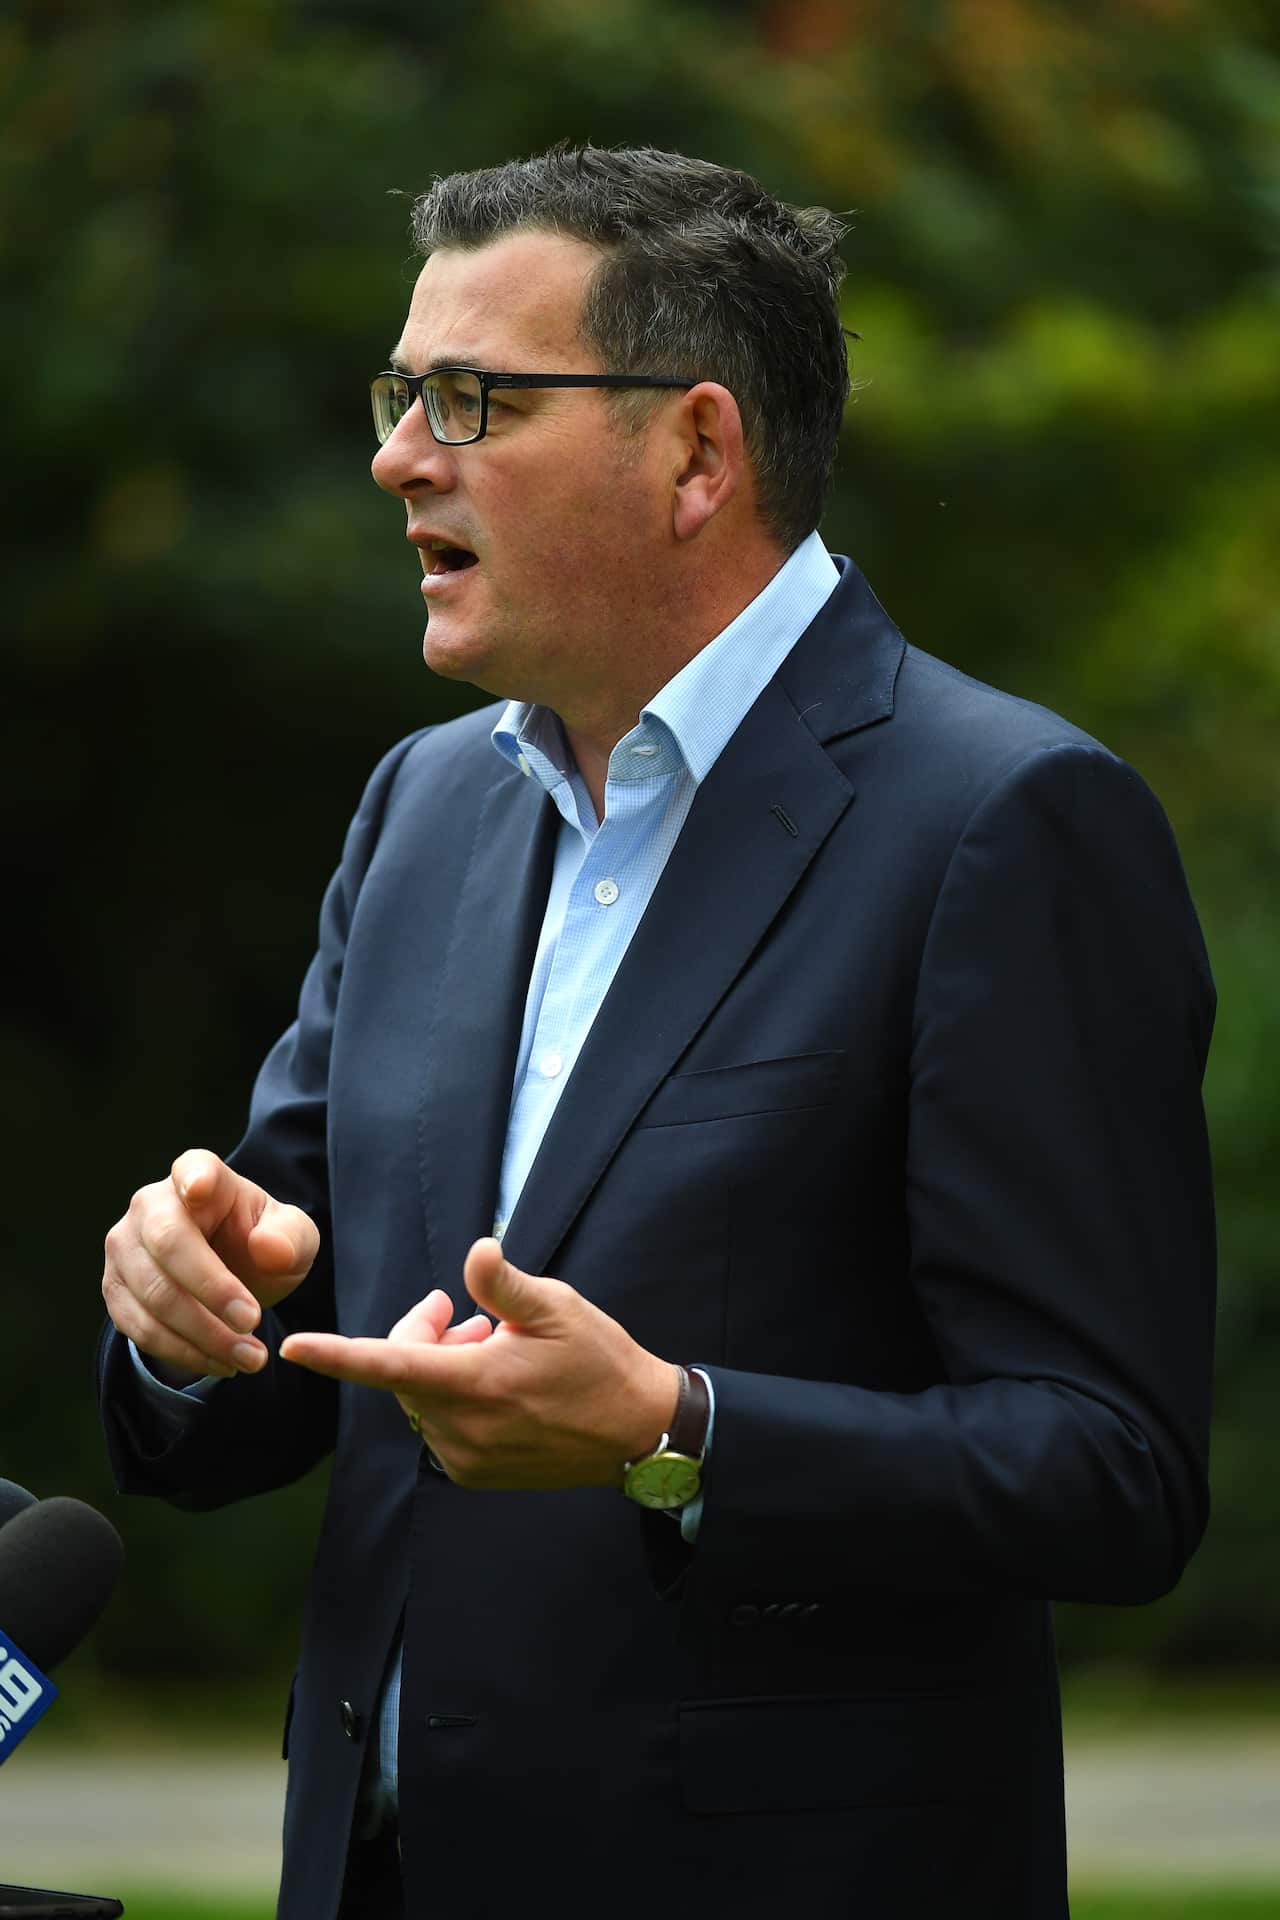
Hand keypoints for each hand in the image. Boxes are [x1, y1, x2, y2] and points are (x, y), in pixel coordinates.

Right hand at [102, 1149, 320, 1380]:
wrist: (232, 1277)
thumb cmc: (262, 1244)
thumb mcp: (293, 1239)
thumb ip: (290, 1237)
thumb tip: (268, 1248)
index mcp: (201, 1175)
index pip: (194, 1169)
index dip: (195, 1178)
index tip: (201, 1188)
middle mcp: (151, 1204)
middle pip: (169, 1244)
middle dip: (213, 1290)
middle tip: (253, 1323)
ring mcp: (124, 1247)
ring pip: (154, 1295)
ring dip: (204, 1334)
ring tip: (251, 1357)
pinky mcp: (116, 1290)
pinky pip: (141, 1328)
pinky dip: (183, 1351)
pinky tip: (221, 1363)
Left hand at [279, 1238, 678, 1489]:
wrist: (639, 1433)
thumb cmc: (601, 1362)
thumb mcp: (559, 1308)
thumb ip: (505, 1284)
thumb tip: (474, 1252)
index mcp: (476, 1382)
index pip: (389, 1365)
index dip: (337, 1355)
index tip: (292, 1350)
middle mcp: (462, 1427)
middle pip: (406, 1372)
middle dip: (423, 1335)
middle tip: (467, 1312)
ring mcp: (468, 1457)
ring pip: (422, 1399)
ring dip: (442, 1366)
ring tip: (493, 1344)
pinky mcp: (477, 1474)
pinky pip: (441, 1427)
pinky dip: (455, 1399)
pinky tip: (498, 1384)